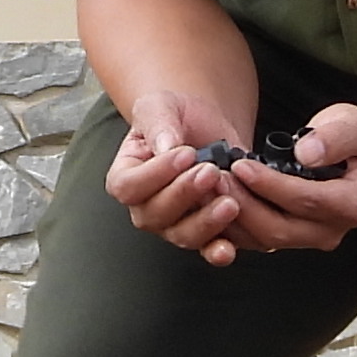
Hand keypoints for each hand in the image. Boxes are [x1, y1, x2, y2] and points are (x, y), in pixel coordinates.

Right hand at [106, 90, 259, 262]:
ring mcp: (174, 224)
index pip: (129, 187)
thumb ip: (158, 124)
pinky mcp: (205, 233)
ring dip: (206, 221)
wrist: (208, 126)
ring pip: (183, 235)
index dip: (156, 175)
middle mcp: (146, 207)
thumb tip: (165, 146)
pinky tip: (229, 247)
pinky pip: (208, 249)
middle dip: (185, 194)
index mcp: (126, 176)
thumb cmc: (176, 116)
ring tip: (230, 201)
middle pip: (155, 215)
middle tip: (211, 171)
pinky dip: (218, 250)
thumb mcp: (161, 106)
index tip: (185, 153)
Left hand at [218, 100, 356, 251]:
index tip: (241, 165)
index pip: (306, 201)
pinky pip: (254, 239)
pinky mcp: (288, 238)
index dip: (270, 185)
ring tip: (210, 186)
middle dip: (243, 204)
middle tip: (216, 178)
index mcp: (350, 206)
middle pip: (279, 229)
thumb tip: (307, 154)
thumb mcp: (354, 126)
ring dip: (232, 216)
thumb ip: (335, 138)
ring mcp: (308, 238)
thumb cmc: (355, 138)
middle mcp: (330, 230)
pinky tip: (213, 200)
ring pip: (263, 239)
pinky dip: (231, 223)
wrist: (353, 153)